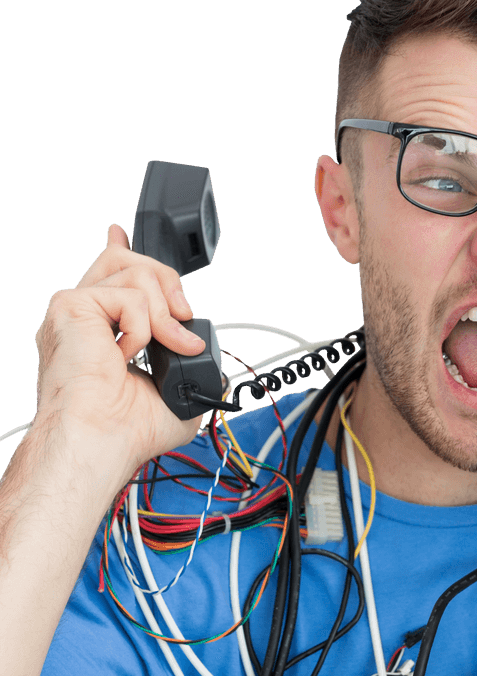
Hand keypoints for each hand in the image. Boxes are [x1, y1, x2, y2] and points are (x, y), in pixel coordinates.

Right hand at [34, 224, 206, 472]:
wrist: (102, 441)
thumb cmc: (125, 432)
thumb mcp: (176, 397)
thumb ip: (191, 368)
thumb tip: (205, 354)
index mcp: (99, 332)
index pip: (109, 276)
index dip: (120, 250)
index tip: (120, 234)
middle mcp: (84, 317)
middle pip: (126, 260)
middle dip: (168, 284)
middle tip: (181, 320)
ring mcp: (76, 310)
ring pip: (134, 272)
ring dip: (163, 314)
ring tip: (162, 347)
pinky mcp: (71, 307)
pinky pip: (129, 296)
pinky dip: (143, 327)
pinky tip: (127, 355)